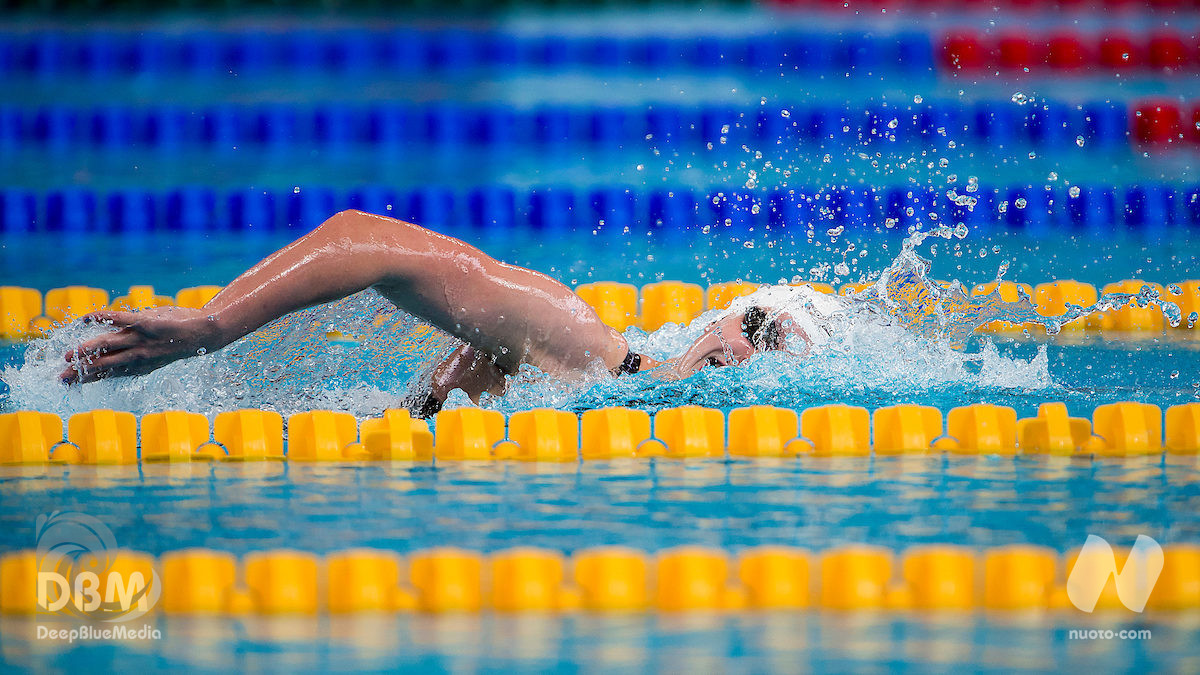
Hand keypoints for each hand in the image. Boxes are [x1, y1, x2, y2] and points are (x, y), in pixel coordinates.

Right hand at [60, 306, 222, 383]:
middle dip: (82, 372)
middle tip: (62, 377)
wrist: (205, 335)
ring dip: (87, 350)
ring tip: (70, 355)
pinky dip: (102, 317)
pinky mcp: (147, 324)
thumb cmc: (178, 342)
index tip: (69, 383)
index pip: (108, 374)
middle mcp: (138, 356)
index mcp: (139, 366)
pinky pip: (120, 318)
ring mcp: (142, 340)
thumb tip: (112, 351)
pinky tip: (86, 318)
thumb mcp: (155, 355)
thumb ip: (133, 355)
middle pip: (104, 365)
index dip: (88, 379)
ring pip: (108, 346)